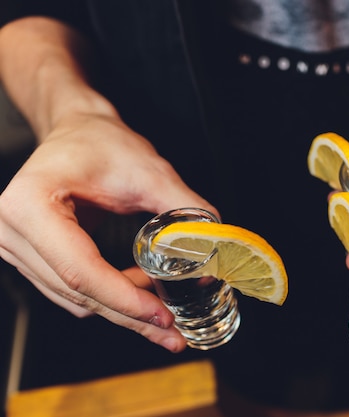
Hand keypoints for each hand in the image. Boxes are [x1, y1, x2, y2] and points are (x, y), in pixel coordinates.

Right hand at [0, 112, 216, 351]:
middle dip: (131, 315)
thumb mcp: (149, 171)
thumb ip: (183, 210)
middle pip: (78, 292)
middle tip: (173, 334)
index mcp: (30, 204)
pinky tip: (143, 292)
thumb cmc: (104, 142)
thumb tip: (212, 250)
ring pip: (74, 299)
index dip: (126, 300)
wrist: (77, 130)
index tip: (164, 316)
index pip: (81, 270)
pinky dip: (110, 295)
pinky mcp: (29, 255)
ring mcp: (12, 246)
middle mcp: (9, 230)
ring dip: (123, 307)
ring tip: (165, 305)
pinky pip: (72, 289)